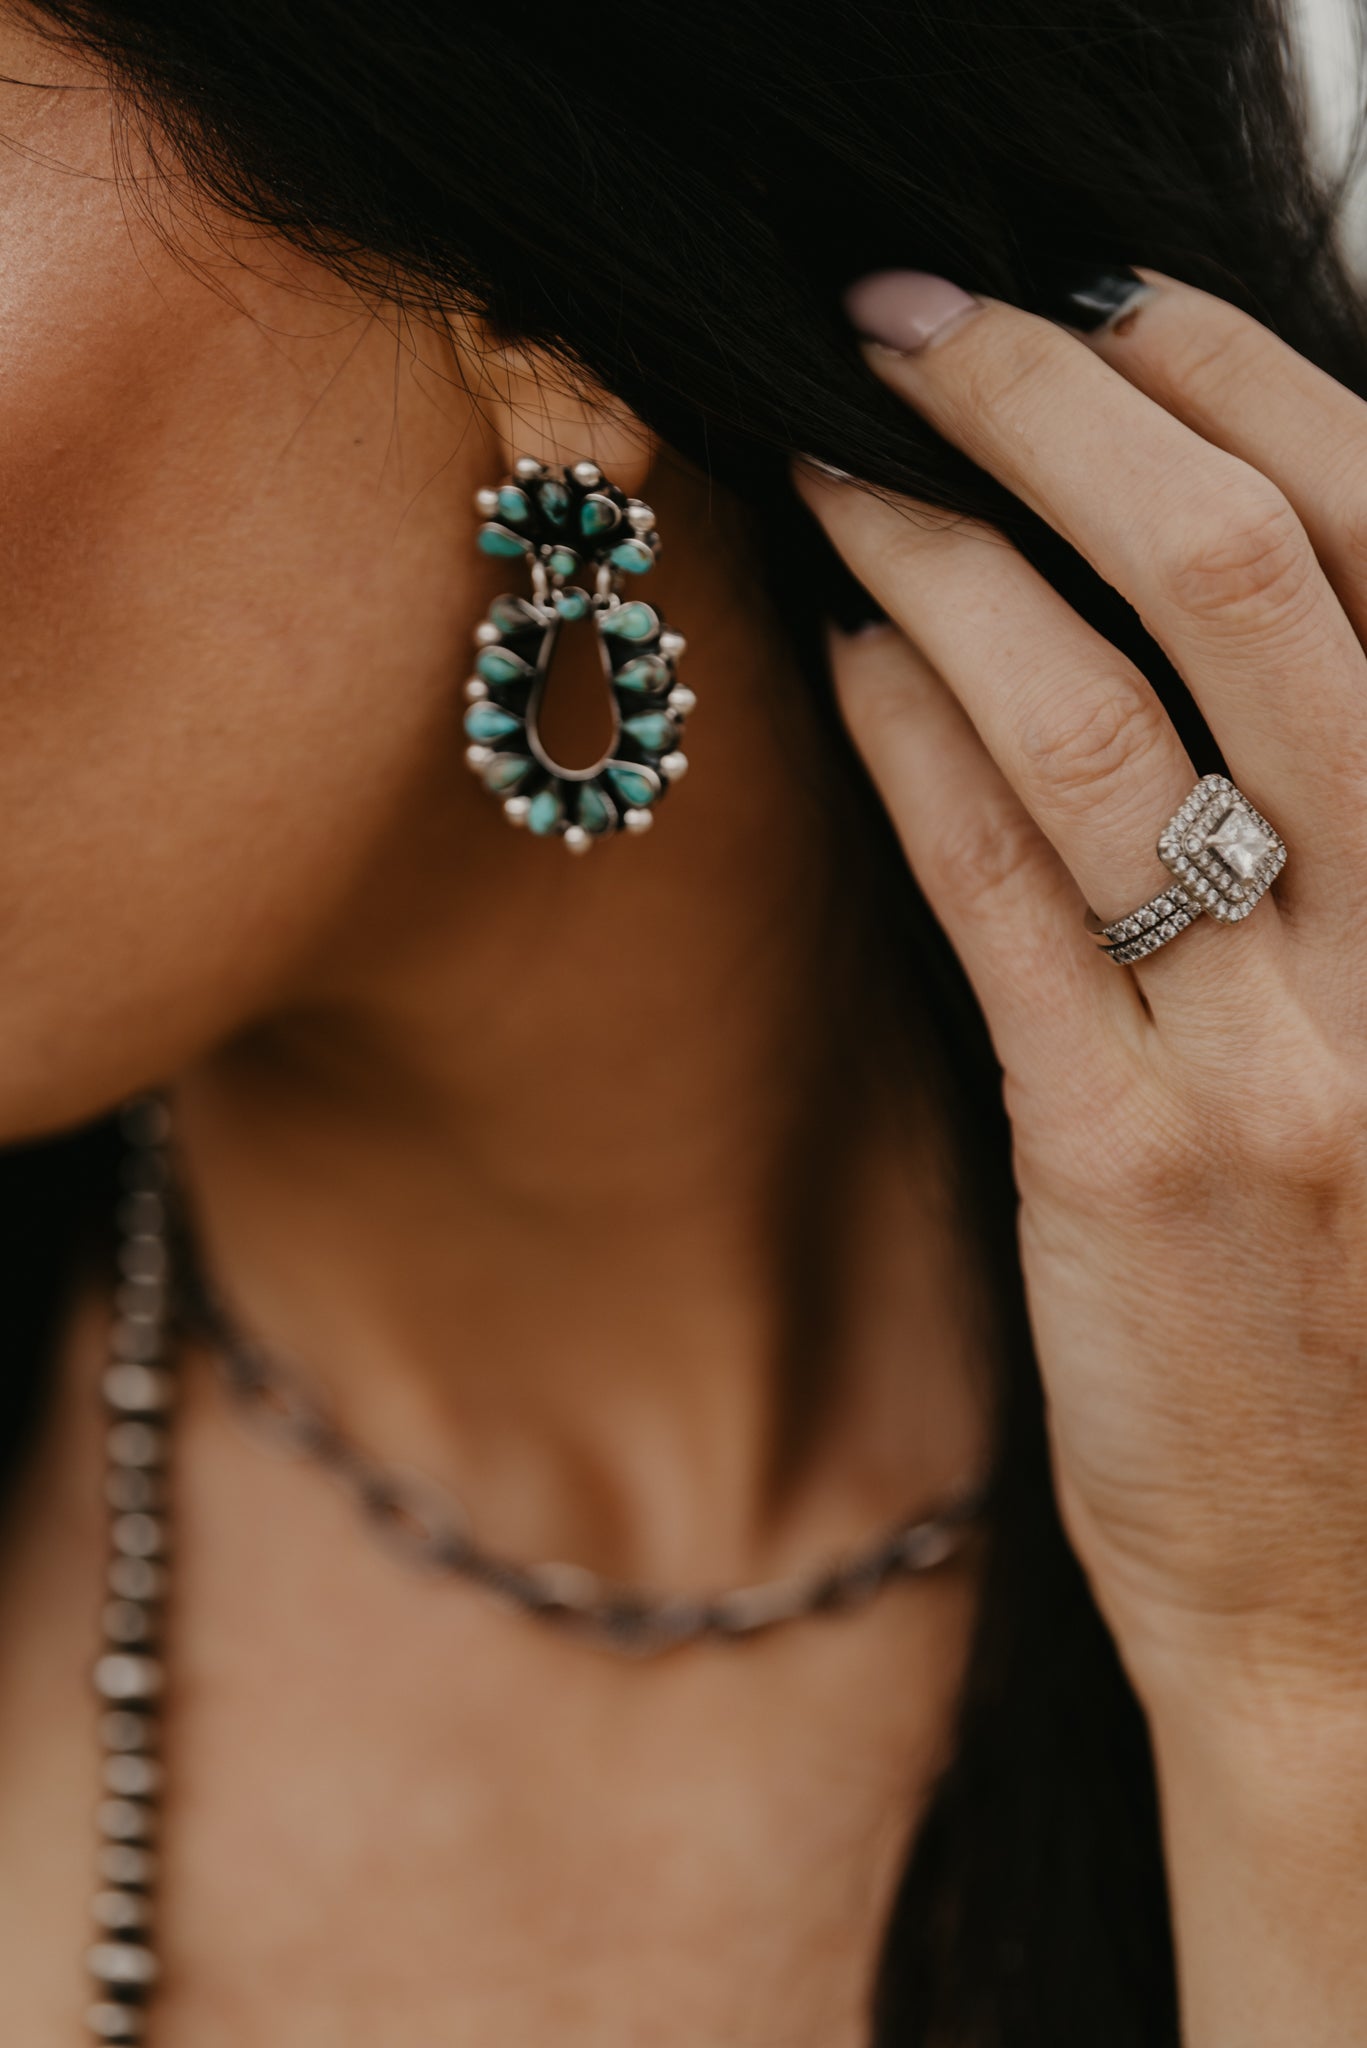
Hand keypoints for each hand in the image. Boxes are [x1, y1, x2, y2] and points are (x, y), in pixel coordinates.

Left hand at [798, 271, 1366, 1724]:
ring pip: (1099, 719)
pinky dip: (911, 738)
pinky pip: (1000, 891)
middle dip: (1066, 404)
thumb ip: (1346, 823)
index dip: (1242, 386)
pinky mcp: (1122, 1158)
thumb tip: (1202, 597)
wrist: (1360, 1599)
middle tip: (920, 316)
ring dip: (947, 546)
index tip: (1110, 305)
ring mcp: (1283, 1054)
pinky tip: (842, 643)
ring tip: (841, 451)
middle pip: (1249, 580)